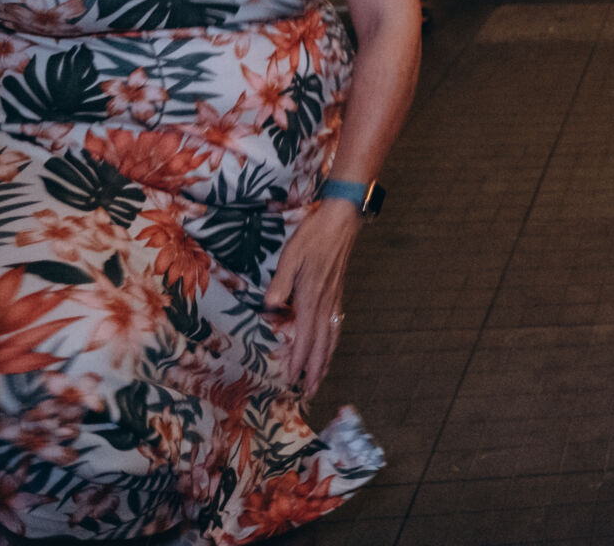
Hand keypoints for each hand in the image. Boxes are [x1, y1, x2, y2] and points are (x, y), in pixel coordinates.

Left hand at [263, 199, 360, 398]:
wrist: (342, 221)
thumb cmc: (314, 235)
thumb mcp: (291, 255)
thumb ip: (281, 283)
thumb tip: (271, 307)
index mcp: (312, 296)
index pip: (305, 336)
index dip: (299, 360)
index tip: (292, 379)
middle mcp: (325, 302)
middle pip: (322, 344)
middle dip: (316, 370)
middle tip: (310, 392)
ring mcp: (334, 299)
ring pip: (332, 337)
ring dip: (326, 360)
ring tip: (321, 378)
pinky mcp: (338, 293)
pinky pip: (336, 325)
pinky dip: (332, 343)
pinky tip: (329, 347)